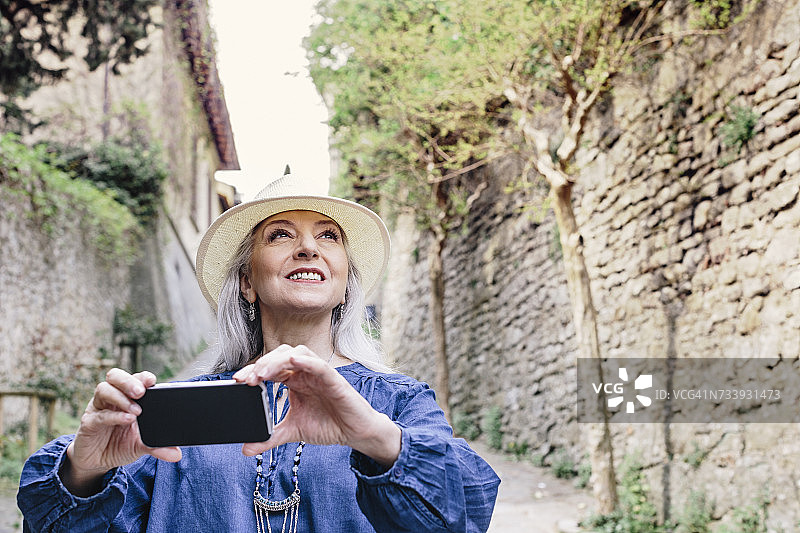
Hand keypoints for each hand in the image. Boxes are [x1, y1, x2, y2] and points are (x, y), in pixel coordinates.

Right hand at [62, 368, 180, 495]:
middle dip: (129, 381)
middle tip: (141, 392)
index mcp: (127, 397)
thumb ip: (158, 447)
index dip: (142, 377)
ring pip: (104, 389)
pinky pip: (99, 415)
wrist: (97, 462)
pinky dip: (114, 416)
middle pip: (115, 376)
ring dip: (121, 397)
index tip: (152, 381)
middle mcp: (112, 398)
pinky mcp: (89, 423)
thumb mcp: (142, 446)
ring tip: (136, 410)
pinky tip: (126, 419)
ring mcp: (98, 408)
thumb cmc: (120, 445)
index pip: (134, 379)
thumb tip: (177, 455)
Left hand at [233, 345, 400, 465]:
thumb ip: (270, 437)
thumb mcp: (293, 431)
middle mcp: (304, 373)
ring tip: (263, 373)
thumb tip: (246, 449)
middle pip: (280, 356)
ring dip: (278, 361)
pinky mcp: (333, 379)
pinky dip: (306, 361)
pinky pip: (319, 365)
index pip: (270, 368)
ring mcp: (318, 374)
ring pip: (297, 354)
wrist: (353, 433)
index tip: (238, 381)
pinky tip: (294, 361)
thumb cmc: (327, 424)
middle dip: (261, 364)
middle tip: (247, 379)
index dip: (253, 371)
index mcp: (293, 380)